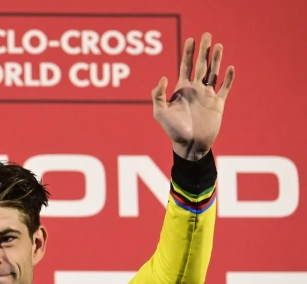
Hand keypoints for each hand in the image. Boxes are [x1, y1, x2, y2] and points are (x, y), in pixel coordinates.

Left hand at [151, 32, 234, 159]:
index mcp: (181, 89)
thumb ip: (158, 95)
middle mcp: (195, 90)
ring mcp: (207, 96)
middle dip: (203, 51)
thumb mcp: (160, 112)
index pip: (185, 66)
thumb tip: (163, 76)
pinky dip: (228, 78)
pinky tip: (230, 67)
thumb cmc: (172, 130)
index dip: (188, 53)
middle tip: (207, 34)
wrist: (189, 145)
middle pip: (201, 65)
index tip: (191, 39)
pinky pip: (225, 88)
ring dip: (216, 60)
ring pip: (213, 73)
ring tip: (219, 46)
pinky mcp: (218, 104)